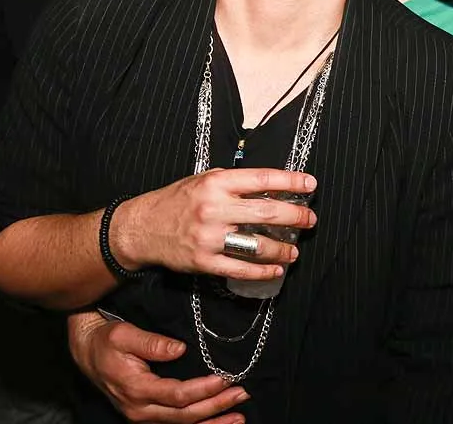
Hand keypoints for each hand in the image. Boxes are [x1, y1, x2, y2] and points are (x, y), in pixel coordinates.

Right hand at [68, 311, 247, 423]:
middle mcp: (140, 410)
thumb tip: (179, 349)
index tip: (225, 379)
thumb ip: (151, 343)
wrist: (86, 352)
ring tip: (238, 417)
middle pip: (184, 415)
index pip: (177, 395)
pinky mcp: (148, 415)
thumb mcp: (123, 335)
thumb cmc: (106, 341)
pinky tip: (218, 423)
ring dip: (212, 423)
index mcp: (136, 389)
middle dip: (216, 406)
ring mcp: (144, 416)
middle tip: (242, 393)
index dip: (203, 389)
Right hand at [114, 168, 317, 281]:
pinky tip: (276, 270)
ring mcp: (209, 237)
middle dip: (295, 217)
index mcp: (217, 183)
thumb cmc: (177, 201)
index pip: (262, 180)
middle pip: (266, 214)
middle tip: (310, 219)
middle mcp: (214, 208)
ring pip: (257, 245)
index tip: (310, 185)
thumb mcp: (204, 180)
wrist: (142, 228)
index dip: (290, 182)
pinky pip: (240, 269)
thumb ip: (234, 183)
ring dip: (282, 249)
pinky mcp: (204, 261)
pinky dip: (262, 271)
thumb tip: (271, 186)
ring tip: (294, 250)